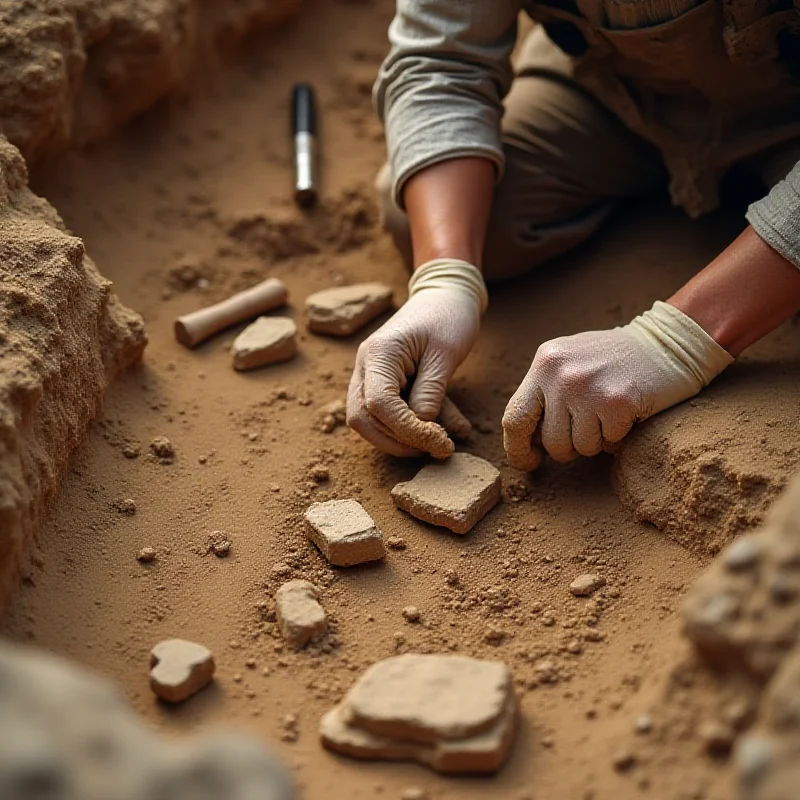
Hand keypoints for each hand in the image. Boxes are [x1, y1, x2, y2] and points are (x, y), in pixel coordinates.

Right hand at [347, 259, 486, 457]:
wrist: (446, 294)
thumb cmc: (449, 317)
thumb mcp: (445, 355)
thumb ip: (431, 392)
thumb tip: (422, 427)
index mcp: (379, 354)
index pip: (379, 405)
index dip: (406, 430)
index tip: (439, 441)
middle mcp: (366, 365)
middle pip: (363, 418)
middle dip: (397, 442)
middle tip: (436, 447)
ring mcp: (370, 374)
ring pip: (371, 420)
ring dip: (404, 438)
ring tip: (443, 441)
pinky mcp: (384, 381)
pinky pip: (389, 412)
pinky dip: (414, 425)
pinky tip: (448, 426)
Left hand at [502, 301, 733, 469]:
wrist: (668, 343)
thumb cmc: (614, 360)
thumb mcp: (570, 363)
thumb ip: (545, 394)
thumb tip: (524, 442)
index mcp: (545, 362)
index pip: (514, 417)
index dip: (518, 449)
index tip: (530, 461)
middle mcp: (561, 374)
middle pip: (550, 442)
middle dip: (566, 450)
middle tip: (586, 433)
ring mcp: (588, 387)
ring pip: (580, 447)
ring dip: (597, 441)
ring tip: (608, 415)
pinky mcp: (617, 402)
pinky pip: (609, 443)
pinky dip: (619, 437)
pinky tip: (627, 414)